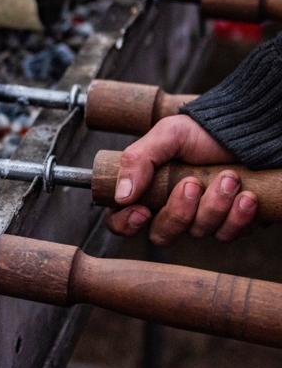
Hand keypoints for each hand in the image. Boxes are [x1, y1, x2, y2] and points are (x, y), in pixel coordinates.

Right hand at [105, 115, 258, 244]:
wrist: (243, 132)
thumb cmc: (199, 132)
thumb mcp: (165, 135)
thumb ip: (137, 161)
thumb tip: (121, 196)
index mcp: (145, 190)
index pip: (120, 221)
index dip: (126, 224)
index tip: (143, 210)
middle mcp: (169, 210)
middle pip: (161, 235)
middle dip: (179, 212)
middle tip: (193, 183)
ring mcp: (199, 221)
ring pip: (198, 233)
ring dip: (215, 204)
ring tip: (229, 177)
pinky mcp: (229, 225)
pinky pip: (229, 234)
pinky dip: (239, 215)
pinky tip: (247, 195)